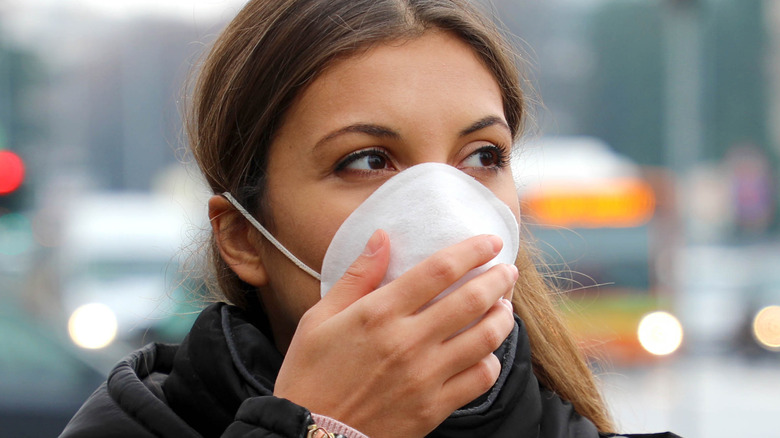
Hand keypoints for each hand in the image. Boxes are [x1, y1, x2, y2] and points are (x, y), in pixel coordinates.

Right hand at [273, 230, 517, 437]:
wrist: (309, 435)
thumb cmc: (310, 374)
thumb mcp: (318, 319)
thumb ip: (357, 277)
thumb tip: (382, 236)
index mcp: (378, 314)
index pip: (439, 270)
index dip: (472, 251)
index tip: (490, 242)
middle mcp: (407, 342)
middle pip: (471, 300)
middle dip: (498, 280)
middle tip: (507, 271)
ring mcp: (424, 377)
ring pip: (484, 339)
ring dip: (503, 317)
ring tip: (504, 306)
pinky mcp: (433, 408)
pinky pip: (479, 379)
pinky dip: (491, 361)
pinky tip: (487, 351)